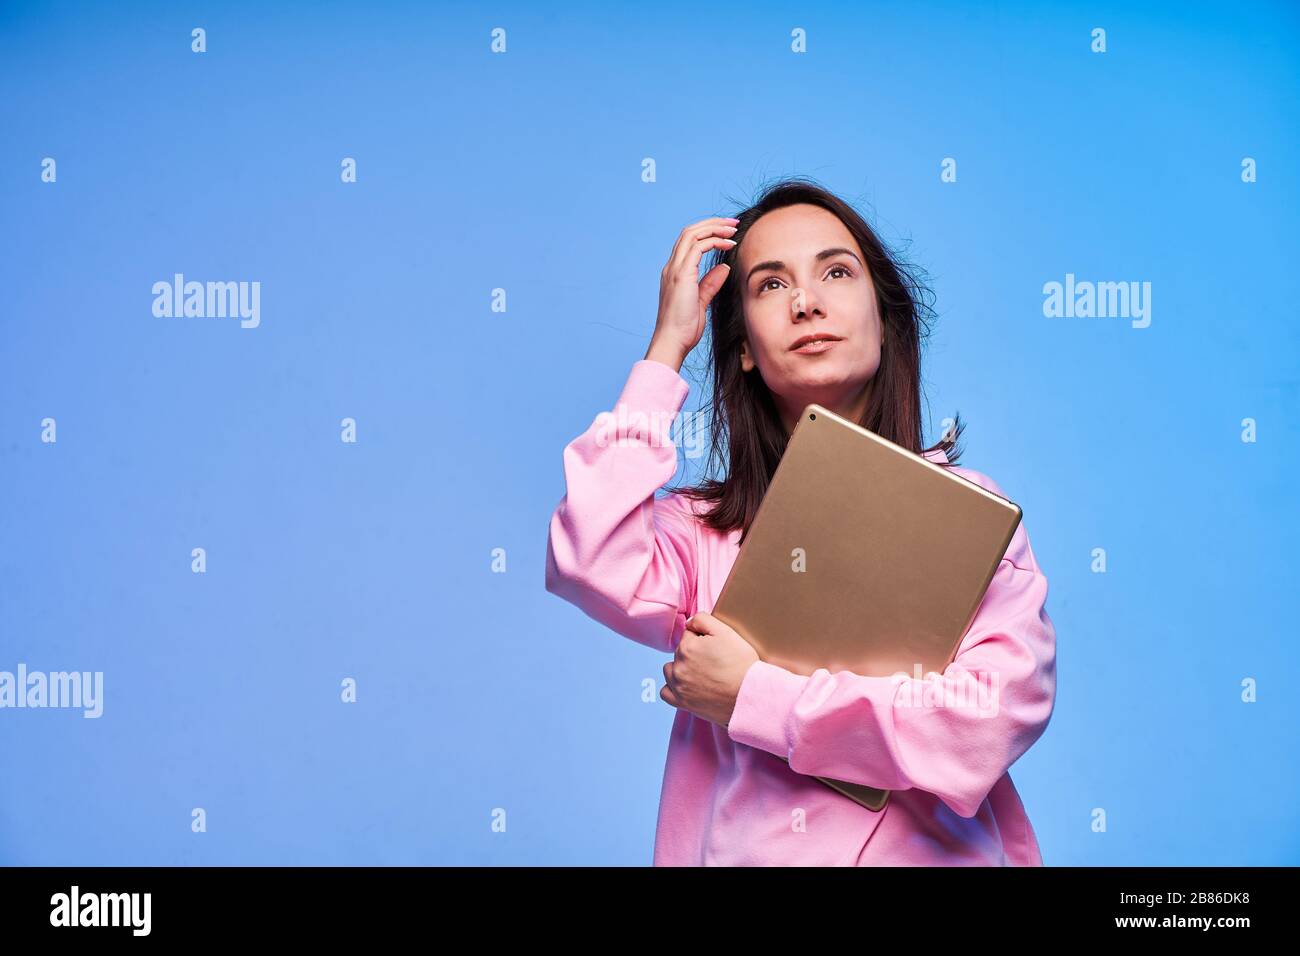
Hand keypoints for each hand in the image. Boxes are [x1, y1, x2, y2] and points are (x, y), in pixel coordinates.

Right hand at [645, 216, 739, 370]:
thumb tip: (724, 268)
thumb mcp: (700, 302)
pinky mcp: (681, 275)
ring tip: (733, 229)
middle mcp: (672, 267)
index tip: (729, 233)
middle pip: (690, 232)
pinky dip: (714, 241)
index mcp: (675, 272)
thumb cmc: (683, 328)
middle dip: (713, 223)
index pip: (689, 242)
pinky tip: (729, 244)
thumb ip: (710, 284)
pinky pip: (698, 247)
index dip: (709, 232)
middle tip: (733, 223)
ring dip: (714, 227)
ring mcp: (675, 269)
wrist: (672, 341)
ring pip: (692, 234)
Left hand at [661, 611, 759, 728]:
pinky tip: (686, 686)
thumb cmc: (741, 664)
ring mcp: (679, 686)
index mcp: (687, 647)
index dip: (704, 638)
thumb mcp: (726, 632)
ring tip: (701, 673)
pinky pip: (665, 693)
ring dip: (681, 668)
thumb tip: (689, 622)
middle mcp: (679, 666)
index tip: (716, 648)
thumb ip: (703, 620)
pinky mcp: (682, 703)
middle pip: (680, 651)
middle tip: (714, 661)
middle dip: (694, 653)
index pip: (689, 634)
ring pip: (670, 670)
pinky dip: (673, 688)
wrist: (749, 695)